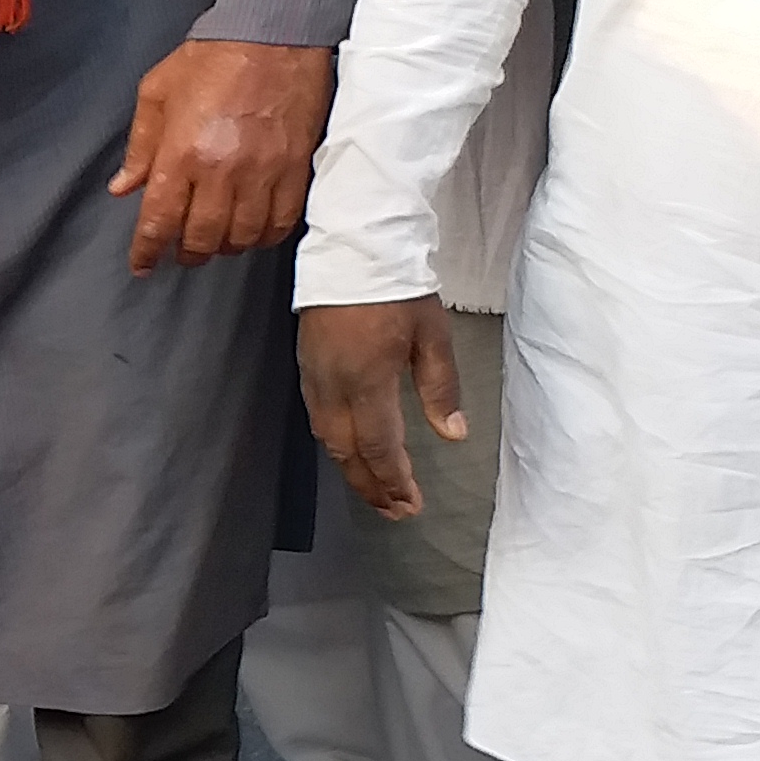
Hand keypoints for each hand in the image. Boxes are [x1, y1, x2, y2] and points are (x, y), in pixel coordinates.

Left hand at [111, 39, 330, 272]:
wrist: (273, 32)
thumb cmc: (211, 57)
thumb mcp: (157, 93)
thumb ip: (140, 146)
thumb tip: (123, 187)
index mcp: (182, 153)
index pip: (159, 221)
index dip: (147, 251)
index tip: (143, 265)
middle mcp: (223, 171)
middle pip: (202, 238)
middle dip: (187, 253)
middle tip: (181, 251)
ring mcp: (262, 172)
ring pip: (242, 237)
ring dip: (225, 246)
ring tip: (216, 240)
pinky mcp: (294, 169)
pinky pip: (280, 222)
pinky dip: (263, 236)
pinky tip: (252, 230)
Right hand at [298, 297, 465, 522]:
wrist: (353, 250)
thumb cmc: (398, 289)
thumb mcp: (433, 336)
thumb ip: (441, 389)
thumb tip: (453, 435)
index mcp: (368, 379)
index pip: (379, 446)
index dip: (394, 479)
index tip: (411, 502)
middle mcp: (335, 386)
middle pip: (348, 453)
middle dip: (371, 486)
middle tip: (395, 511)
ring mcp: (315, 378)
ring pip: (328, 440)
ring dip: (352, 470)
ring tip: (377, 490)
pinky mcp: (306, 367)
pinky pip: (318, 419)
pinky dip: (337, 445)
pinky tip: (351, 451)